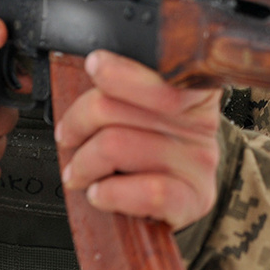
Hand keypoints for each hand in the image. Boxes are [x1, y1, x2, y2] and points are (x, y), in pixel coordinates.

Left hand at [55, 50, 222, 230]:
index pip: (159, 73)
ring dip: (84, 164)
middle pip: (117, 107)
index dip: (122, 71)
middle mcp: (202, 123)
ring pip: (118, 146)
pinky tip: (100, 193)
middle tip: (67, 136)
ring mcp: (199, 162)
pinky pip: (147, 191)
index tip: (94, 65)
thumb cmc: (148, 153)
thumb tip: (90, 70)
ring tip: (77, 173)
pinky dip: (111, 193)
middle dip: (79, 122)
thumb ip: (123, 90)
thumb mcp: (142, 113)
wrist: (175, 205)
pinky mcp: (194, 199)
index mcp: (192, 91)